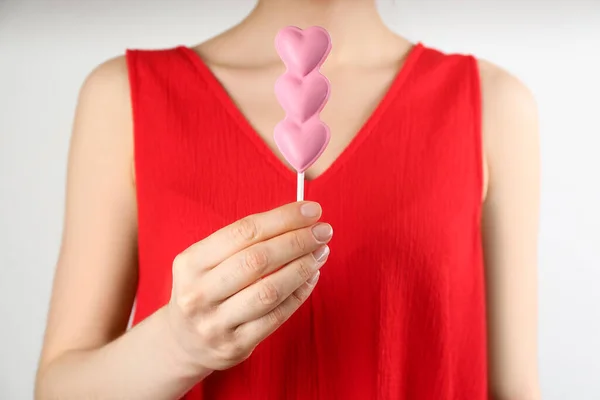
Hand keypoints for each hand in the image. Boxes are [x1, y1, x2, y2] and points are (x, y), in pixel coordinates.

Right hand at [165, 201, 331, 372]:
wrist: (184, 342)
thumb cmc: (206, 289)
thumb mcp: (207, 261)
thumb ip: (246, 241)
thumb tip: (299, 220)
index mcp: (190, 262)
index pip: (244, 231)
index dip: (282, 219)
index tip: (311, 210)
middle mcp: (198, 293)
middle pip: (258, 260)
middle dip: (297, 241)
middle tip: (323, 231)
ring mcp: (215, 323)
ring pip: (270, 290)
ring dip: (302, 267)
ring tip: (321, 252)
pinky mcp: (235, 346)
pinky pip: (277, 316)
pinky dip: (299, 293)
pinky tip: (311, 277)